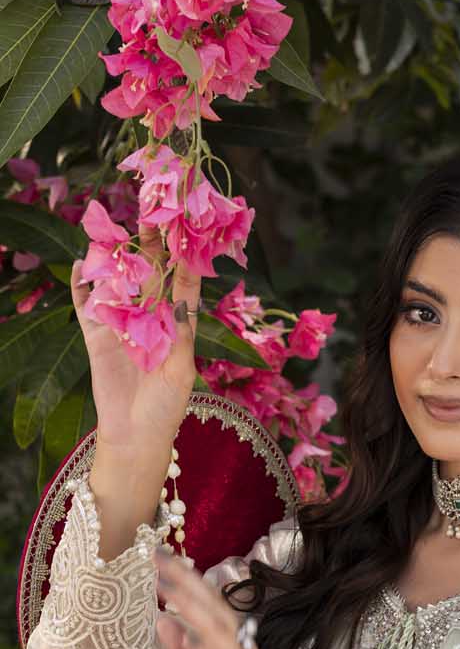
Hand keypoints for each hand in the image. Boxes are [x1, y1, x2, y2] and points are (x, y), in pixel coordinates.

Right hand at [71, 223, 201, 449]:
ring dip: (115, 256)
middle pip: (149, 274)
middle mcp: (148, 319)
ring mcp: (120, 325)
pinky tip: (82, 263)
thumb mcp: (183, 370)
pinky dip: (82, 285)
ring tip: (113, 226)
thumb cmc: (168, 406)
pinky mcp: (96, 336)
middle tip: (149, 213)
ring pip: (117, 283)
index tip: (187, 230)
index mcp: (175, 326)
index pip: (181, 285)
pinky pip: (86, 305)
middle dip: (149, 245)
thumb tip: (180, 301)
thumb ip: (181, 335)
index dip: (184, 258)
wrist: (136, 434)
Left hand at [152, 547, 328, 648]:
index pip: (216, 606)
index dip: (192, 581)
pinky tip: (172, 630)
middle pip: (217, 609)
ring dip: (191, 605)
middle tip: (158, 556)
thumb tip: (164, 623)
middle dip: (188, 582)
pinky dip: (193, 647)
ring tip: (164, 584)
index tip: (167, 558)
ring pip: (217, 630)